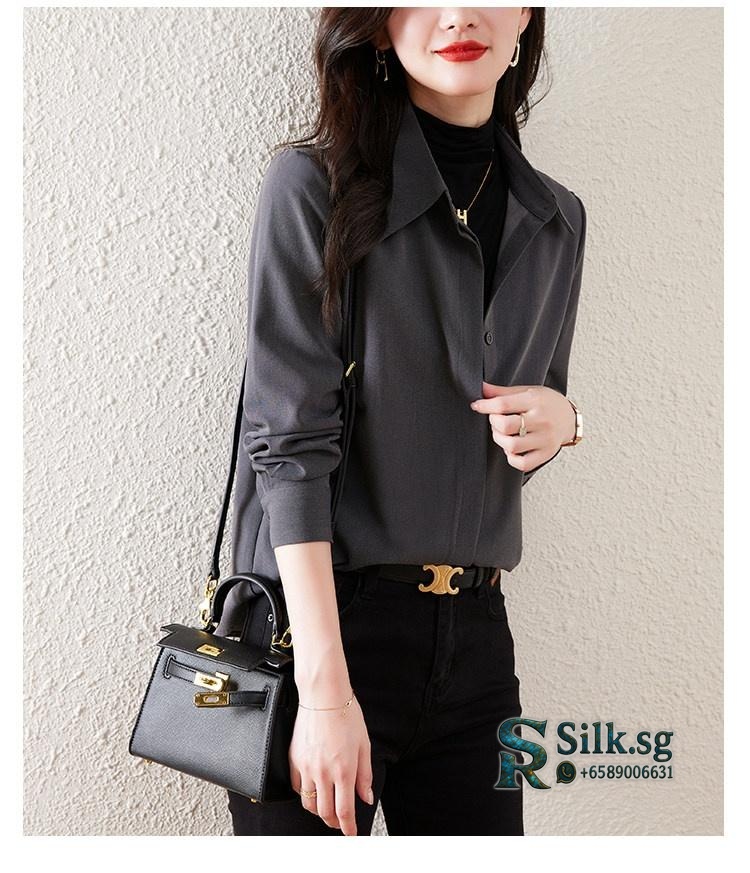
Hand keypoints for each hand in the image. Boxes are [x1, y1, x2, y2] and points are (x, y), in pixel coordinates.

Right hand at [288, 686, 373, 835]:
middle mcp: (324, 772)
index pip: (345, 811)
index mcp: (344, 770)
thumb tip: (366, 797)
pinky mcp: (294, 759)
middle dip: (334, 823)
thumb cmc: (347, 715)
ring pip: (309, 803)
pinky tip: (314, 789)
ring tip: (327, 808)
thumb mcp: (364, 745)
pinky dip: (305, 794)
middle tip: (341, 824)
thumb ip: (365, 775)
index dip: (348, 827)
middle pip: (325, 812)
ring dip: (319, 811)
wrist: (323, 695)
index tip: (351, 834)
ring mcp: (306, 767)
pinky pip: (297, 787)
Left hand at [469, 381, 574, 472]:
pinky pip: (522, 463)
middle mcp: (542, 420)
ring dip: (499, 440)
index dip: (485, 405)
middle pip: (505, 426)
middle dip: (493, 423)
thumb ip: (502, 392)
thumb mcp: (527, 391)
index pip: (504, 404)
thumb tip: (480, 388)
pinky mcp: (546, 454)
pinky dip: (511, 457)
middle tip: (495, 419)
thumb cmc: (545, 403)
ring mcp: (545, 439)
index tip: (477, 406)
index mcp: (536, 401)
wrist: (570, 418)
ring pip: (512, 446)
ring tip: (502, 434)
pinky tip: (512, 448)